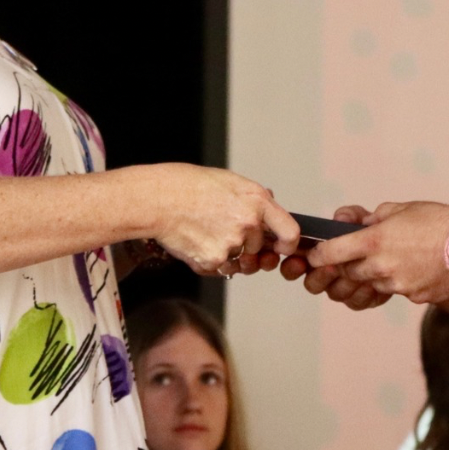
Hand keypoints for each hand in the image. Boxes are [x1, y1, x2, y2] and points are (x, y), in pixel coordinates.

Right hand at [141, 165, 299, 275]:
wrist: (158, 199)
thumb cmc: (188, 185)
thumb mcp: (230, 180)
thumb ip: (254, 197)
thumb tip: (271, 207)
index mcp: (257, 201)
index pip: (290, 233)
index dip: (287, 244)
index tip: (279, 246)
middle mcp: (249, 224)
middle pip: (259, 248)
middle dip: (246, 245)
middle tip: (222, 230)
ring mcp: (232, 244)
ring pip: (238, 260)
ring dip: (227, 253)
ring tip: (205, 232)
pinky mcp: (213, 260)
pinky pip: (219, 268)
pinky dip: (208, 260)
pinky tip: (195, 241)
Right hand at [278, 207, 391, 309]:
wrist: (408, 248)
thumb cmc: (382, 233)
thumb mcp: (366, 218)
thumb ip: (352, 215)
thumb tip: (340, 218)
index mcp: (320, 254)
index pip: (295, 264)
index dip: (292, 266)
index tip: (300, 261)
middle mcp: (328, 274)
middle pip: (312, 284)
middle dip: (319, 276)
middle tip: (331, 268)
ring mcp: (345, 288)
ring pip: (334, 294)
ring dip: (343, 284)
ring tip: (356, 274)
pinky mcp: (363, 299)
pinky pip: (356, 302)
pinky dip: (362, 294)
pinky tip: (371, 284)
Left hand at [303, 201, 448, 304]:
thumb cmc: (439, 221)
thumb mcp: (401, 209)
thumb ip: (375, 217)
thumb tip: (359, 222)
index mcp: (373, 241)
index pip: (330, 254)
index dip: (318, 256)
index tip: (315, 256)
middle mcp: (380, 267)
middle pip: (349, 274)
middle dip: (348, 267)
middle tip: (358, 256)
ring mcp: (397, 286)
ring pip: (373, 285)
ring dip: (375, 275)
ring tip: (396, 259)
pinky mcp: (414, 297)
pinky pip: (397, 292)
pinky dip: (399, 283)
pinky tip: (415, 269)